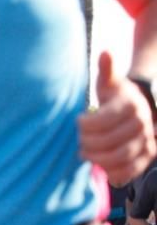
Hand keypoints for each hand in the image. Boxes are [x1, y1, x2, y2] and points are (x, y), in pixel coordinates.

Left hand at [79, 51, 155, 185]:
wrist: (137, 108)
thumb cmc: (116, 96)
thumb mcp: (110, 82)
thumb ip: (106, 69)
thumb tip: (105, 52)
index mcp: (131, 105)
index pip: (103, 121)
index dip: (85, 125)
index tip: (78, 121)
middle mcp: (142, 124)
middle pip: (109, 142)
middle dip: (88, 143)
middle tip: (79, 141)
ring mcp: (147, 141)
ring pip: (120, 158)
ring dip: (97, 159)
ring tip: (85, 153)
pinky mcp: (146, 157)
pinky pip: (131, 170)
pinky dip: (114, 172)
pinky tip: (100, 166)